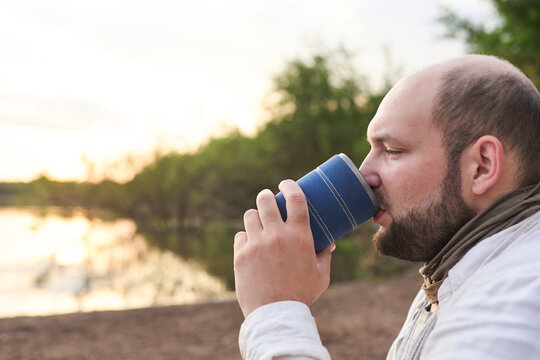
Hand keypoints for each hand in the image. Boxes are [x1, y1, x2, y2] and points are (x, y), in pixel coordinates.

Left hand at [234, 179, 334, 317]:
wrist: (276, 315)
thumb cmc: (301, 295)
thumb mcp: (320, 275)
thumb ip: (324, 256)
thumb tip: (328, 242)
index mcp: (300, 236)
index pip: (295, 198)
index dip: (289, 186)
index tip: (285, 184)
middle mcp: (277, 236)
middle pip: (266, 200)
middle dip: (266, 196)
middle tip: (267, 201)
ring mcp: (257, 244)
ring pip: (250, 215)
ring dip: (255, 217)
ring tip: (258, 224)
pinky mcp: (241, 255)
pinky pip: (240, 236)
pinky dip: (245, 239)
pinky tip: (250, 246)